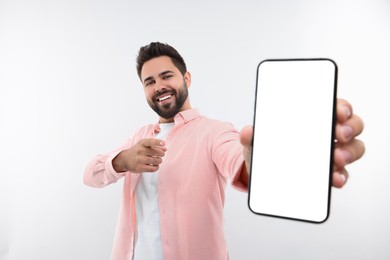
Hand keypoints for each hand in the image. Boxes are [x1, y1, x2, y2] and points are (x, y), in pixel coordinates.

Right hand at [113, 138, 166, 172]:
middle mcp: (140, 151)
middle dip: (162, 154)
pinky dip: (157, 167)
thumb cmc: (137, 151)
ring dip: (159, 161)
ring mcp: (140, 160)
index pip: (150, 141)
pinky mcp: (140, 168)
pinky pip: (154, 168)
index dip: (158, 142)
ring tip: (157, 160)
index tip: (163, 143)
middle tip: (161, 154)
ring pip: (157, 161)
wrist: (125, 159)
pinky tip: (155, 165)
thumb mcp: (143, 145)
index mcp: (142, 143)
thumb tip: (165, 149)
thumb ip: (155, 146)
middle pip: (157, 152)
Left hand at [239, 98, 364, 187]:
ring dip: (349, 152)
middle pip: (351, 125)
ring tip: (336, 158)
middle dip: (349, 128)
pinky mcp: (329, 173)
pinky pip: (342, 174)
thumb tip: (247, 132)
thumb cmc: (266, 148)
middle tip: (338, 134)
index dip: (341, 106)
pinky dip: (341, 176)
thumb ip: (251, 136)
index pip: (334, 105)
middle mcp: (327, 133)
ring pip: (353, 148)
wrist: (261, 172)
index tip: (337, 112)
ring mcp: (331, 153)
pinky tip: (334, 179)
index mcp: (312, 117)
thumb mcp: (256, 141)